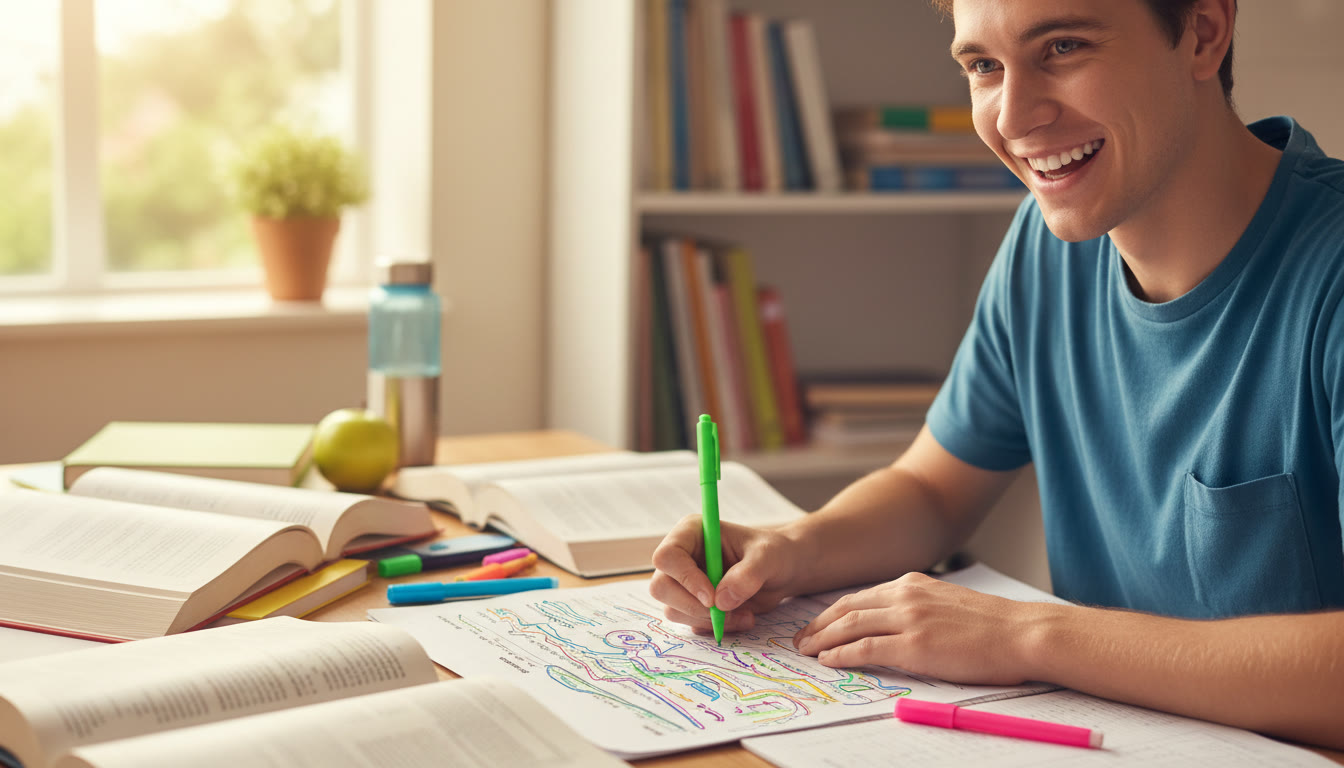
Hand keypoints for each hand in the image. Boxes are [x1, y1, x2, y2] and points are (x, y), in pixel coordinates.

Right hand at [650, 514, 804, 634]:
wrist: (781, 572)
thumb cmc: (773, 554)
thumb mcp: (767, 557)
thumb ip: (747, 574)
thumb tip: (721, 600)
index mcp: (691, 533)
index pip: (667, 556)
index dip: (684, 578)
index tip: (712, 597)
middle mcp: (682, 557)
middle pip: (661, 586)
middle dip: (693, 606)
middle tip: (725, 613)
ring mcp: (683, 582)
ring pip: (673, 609)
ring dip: (708, 620)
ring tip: (744, 615)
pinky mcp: (691, 603)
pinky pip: (690, 622)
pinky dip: (715, 627)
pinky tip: (740, 618)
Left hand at [793, 572, 1052, 684]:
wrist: (1022, 632)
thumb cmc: (993, 626)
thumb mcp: (948, 603)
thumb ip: (919, 608)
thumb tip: (896, 626)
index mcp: (913, 583)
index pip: (861, 596)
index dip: (834, 611)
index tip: (817, 624)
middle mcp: (906, 595)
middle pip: (847, 608)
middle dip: (819, 624)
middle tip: (800, 639)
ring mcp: (908, 619)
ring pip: (850, 626)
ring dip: (822, 639)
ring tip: (806, 651)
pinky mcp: (914, 645)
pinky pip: (865, 648)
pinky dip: (842, 654)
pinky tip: (828, 661)